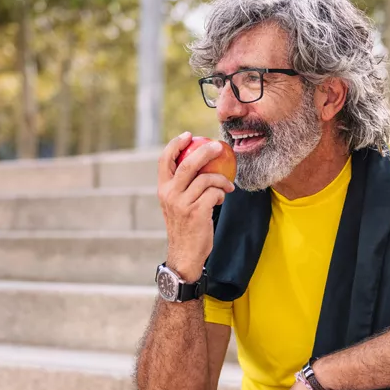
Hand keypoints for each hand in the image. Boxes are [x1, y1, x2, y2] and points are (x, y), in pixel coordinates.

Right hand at [157, 132, 234, 280]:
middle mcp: (170, 194)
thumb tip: (198, 164)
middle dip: (205, 152)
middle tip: (218, 147)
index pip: (164, 160)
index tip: (188, 136)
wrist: (185, 254)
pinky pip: (214, 193)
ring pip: (206, 179)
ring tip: (226, 187)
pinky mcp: (197, 212)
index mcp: (163, 189)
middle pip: (188, 164)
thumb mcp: (176, 204)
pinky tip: (221, 199)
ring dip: (221, 180)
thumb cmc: (184, 227)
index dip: (175, 144)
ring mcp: (183, 203)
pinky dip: (221, 194)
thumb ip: (181, 186)